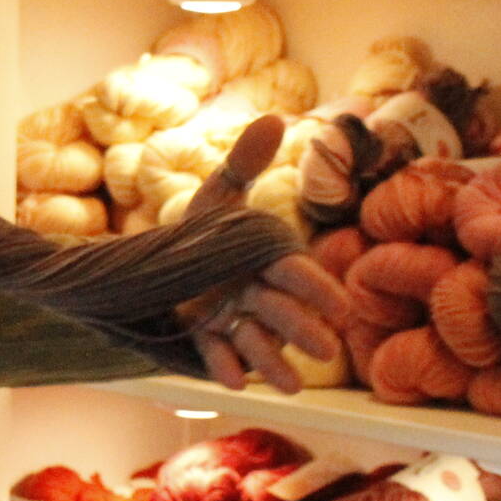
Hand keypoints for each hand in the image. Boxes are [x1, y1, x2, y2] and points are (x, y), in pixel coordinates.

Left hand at [176, 115, 349, 394]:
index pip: (297, 274)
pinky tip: (228, 379)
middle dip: (301, 328)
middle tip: (323, 347)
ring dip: (270, 360)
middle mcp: (256, 296)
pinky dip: (223, 367)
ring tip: (289, 383)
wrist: (159, 265)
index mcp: (266, 262)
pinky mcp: (204, 342)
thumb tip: (272, 117)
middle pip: (281, 312)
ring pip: (255, 343)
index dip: (316, 288)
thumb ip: (243, 164)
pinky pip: (216, 357)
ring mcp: (232, 322)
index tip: (341, 305)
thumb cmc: (204, 234)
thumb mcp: (217, 199)